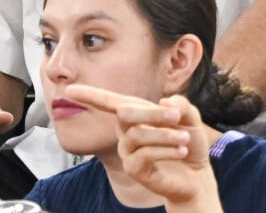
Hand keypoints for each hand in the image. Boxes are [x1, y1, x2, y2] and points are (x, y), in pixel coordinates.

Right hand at [66, 84, 221, 210]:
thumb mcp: (189, 117)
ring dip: (164, 134)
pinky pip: (144, 154)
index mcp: (134, 113)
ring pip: (137, 134)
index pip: (107, 101)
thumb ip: (180, 105)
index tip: (69, 90)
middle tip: (176, 117)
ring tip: (184, 138)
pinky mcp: (133, 169)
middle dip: (152, 113)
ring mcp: (127, 151)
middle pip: (125, 112)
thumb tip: (164, 103)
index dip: (88, 95)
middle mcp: (125, 130)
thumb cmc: (187, 140)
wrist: (196, 174)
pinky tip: (180, 150)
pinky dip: (165, 150)